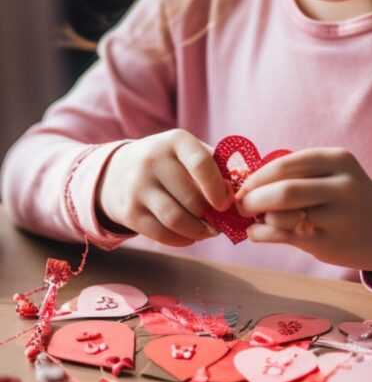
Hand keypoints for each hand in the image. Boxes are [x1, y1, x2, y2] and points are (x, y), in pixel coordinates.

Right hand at [96, 130, 231, 245]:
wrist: (117, 172)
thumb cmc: (168, 163)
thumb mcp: (187, 152)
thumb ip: (216, 166)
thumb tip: (244, 188)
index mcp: (175, 141)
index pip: (201, 164)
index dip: (218, 188)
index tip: (226, 204)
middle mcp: (152, 161)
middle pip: (192, 198)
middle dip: (210, 215)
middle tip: (220, 222)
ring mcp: (138, 187)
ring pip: (176, 219)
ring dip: (198, 231)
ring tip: (207, 231)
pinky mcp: (129, 211)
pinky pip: (162, 234)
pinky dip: (182, 240)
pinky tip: (190, 236)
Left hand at [235, 148, 371, 271]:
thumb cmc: (344, 196)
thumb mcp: (331, 173)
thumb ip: (294, 174)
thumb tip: (245, 184)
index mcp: (338, 160)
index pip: (285, 165)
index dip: (257, 176)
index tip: (242, 185)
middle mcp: (342, 186)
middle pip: (285, 192)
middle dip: (254, 199)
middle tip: (241, 204)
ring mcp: (339, 217)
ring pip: (284, 217)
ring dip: (261, 219)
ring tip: (257, 218)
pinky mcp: (330, 243)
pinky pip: (285, 238)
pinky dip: (262, 235)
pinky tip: (257, 233)